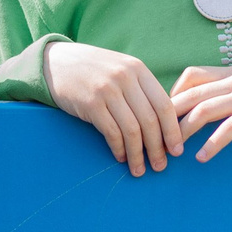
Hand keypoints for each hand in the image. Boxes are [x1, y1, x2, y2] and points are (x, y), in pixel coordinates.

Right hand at [45, 40, 184, 176]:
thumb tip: (165, 124)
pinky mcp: (90, 103)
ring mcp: (106, 90)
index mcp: (138, 69)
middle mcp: (124, 78)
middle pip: (150, 121)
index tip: (177, 150)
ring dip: (138, 154)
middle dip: (158, 148)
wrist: (54, 62)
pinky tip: (121, 157)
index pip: (165, 105)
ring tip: (139, 169)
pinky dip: (119, 149)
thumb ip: (141, 90)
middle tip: (160, 166)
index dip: (173, 131)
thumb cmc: (93, 70)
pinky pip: (112, 132)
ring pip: (132, 130)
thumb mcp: (121, 69)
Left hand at [171, 44, 231, 161]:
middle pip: (189, 96)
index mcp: (229, 73)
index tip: (160, 109)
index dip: (173, 92)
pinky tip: (202, 157)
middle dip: (167, 115)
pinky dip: (214, 143)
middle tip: (151, 134)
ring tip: (170, 149)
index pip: (190, 77)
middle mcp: (231, 83)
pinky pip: (231, 128)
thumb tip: (222, 95)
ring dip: (184, 131)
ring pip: (203, 111)